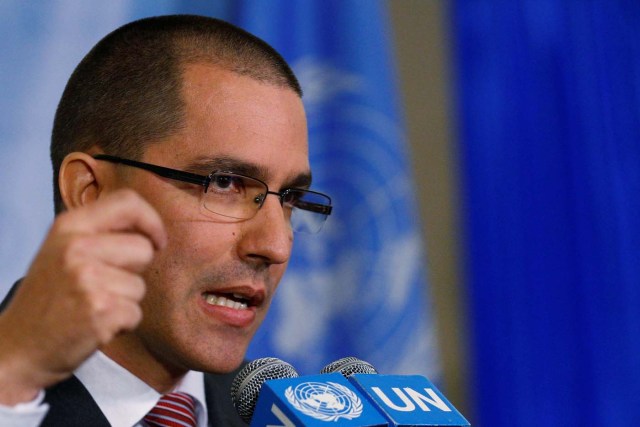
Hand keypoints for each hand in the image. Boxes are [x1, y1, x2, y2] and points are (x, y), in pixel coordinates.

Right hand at [0, 189, 166, 404]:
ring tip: (94, 306)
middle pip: (143, 248)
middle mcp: (77, 247)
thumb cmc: (50, 298)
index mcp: (69, 226)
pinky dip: (123, 323)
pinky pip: (136, 313)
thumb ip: (100, 234)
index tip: (156, 241)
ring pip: (141, 285)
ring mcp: (88, 279)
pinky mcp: (100, 311)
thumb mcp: (63, 251)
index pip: (128, 202)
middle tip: (103, 285)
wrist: (18, 348)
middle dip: (135, 270)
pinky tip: (96, 324)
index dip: (151, 221)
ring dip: (126, 301)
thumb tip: (150, 229)